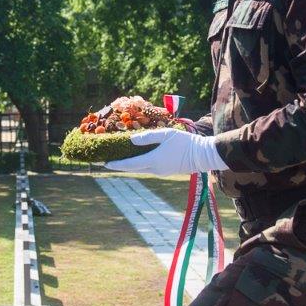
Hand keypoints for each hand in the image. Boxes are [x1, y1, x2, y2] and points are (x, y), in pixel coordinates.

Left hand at [106, 128, 227, 175]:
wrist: (202, 155)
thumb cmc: (185, 142)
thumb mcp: (166, 134)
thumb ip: (148, 137)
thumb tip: (131, 139)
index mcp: (153, 160)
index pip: (129, 164)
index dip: (116, 164)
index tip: (103, 163)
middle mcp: (155, 169)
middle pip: (132, 168)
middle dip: (119, 165)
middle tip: (105, 161)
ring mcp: (161, 171)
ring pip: (140, 169)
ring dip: (129, 165)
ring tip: (118, 159)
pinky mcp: (166, 171)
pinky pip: (148, 168)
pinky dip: (139, 164)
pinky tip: (136, 158)